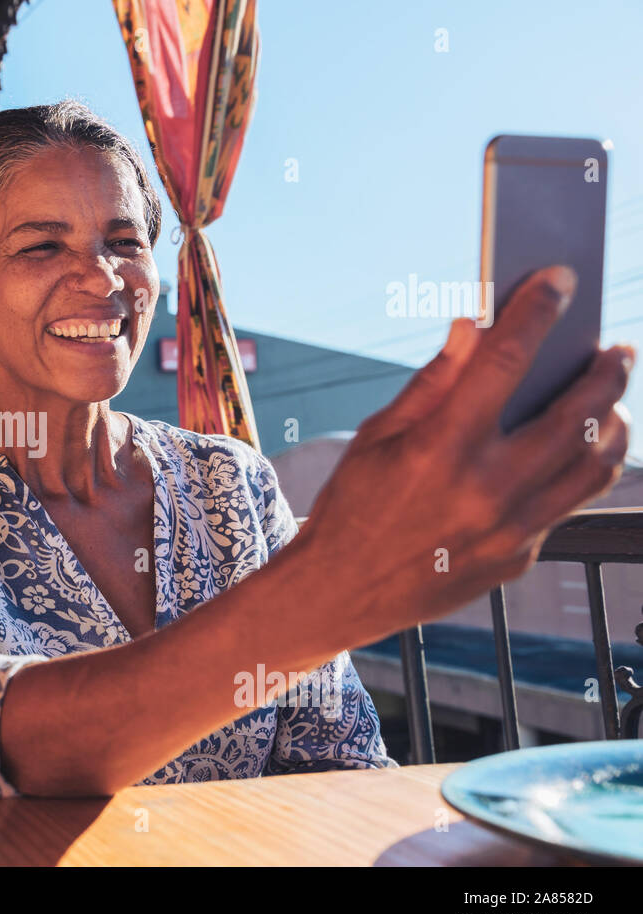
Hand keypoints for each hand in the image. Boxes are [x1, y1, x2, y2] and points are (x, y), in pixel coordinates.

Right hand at [296, 264, 633, 646]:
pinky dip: (580, 469)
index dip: (537, 311)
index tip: (559, 280)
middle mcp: (484, 489)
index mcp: (439, 449)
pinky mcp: (519, 557)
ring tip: (611, 401)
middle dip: (605, 371)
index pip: (505, 361)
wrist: (339, 592)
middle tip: (616, 349)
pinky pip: (568, 505)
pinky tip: (577, 451)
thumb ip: (434, 382)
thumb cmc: (351, 507)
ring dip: (612, 423)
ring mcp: (509, 530)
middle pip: (575, 413)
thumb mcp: (377, 437)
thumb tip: (473, 327)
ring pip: (594, 465)